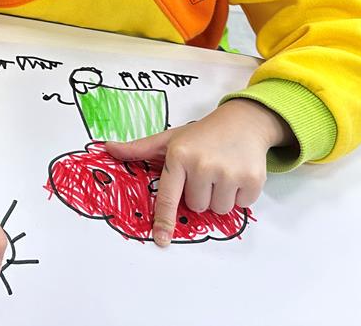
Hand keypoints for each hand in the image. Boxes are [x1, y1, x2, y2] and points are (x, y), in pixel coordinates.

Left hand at [105, 99, 292, 246]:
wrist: (243, 121)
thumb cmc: (201, 134)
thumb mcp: (170, 139)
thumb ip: (139, 149)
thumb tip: (107, 148)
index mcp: (178, 156)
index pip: (168, 196)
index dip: (165, 220)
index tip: (161, 239)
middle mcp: (202, 165)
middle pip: (196, 206)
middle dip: (200, 194)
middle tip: (205, 172)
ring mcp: (228, 172)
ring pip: (218, 210)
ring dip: (220, 197)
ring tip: (221, 172)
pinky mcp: (252, 179)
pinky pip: (241, 205)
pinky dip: (240, 195)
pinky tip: (237, 173)